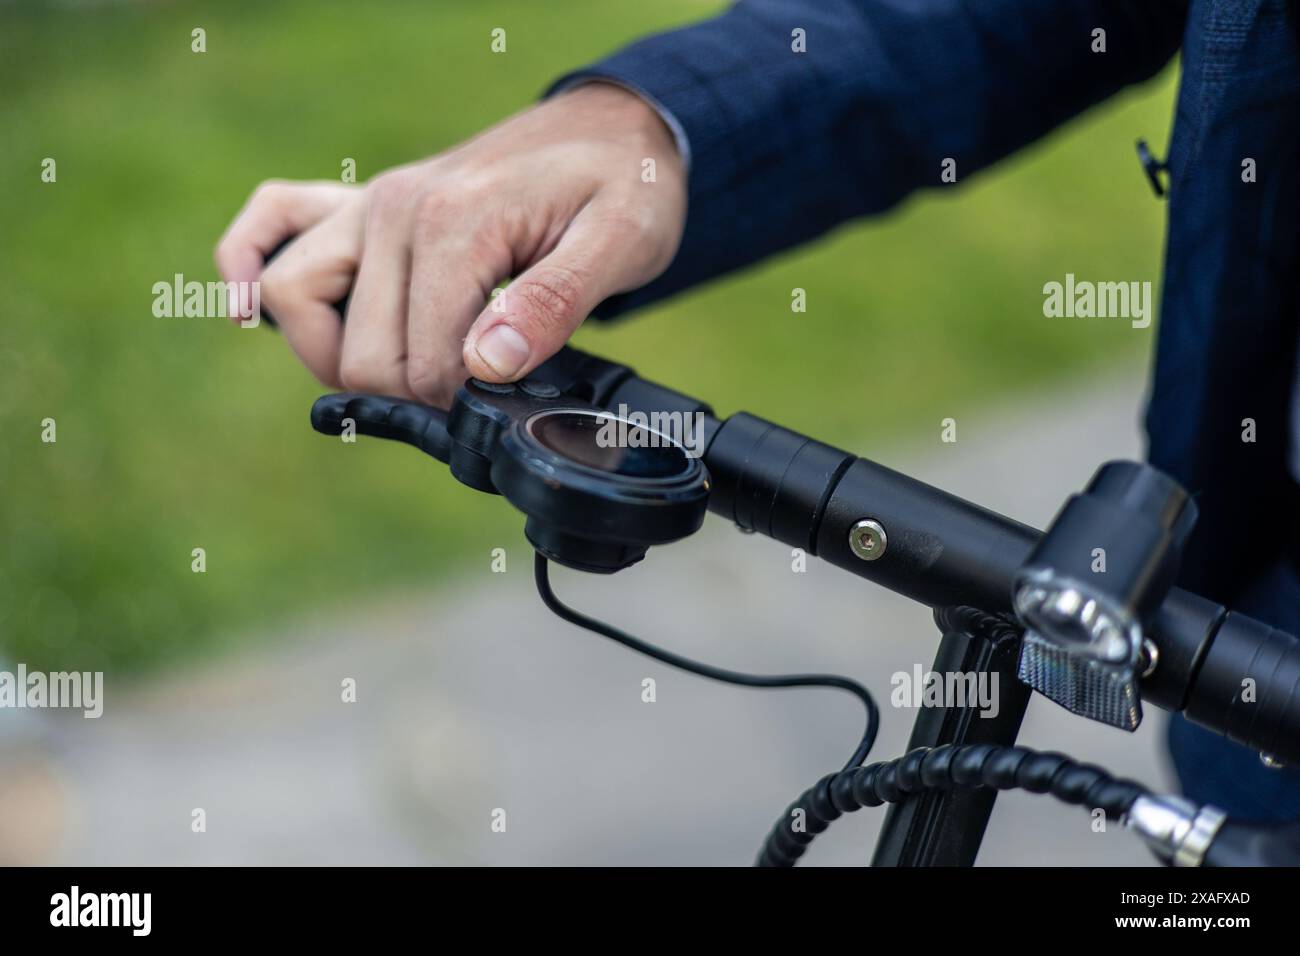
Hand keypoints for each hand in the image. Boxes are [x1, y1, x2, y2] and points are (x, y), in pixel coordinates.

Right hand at [215, 83, 686, 406]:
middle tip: (469, 390)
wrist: (612, 130)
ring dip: (332, 354)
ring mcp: (368, 203)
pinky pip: (269, 225)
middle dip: (409, 392)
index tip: (499, 397)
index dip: (457, 401)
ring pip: (292, 297)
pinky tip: (248, 311)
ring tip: (400, 373)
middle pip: (357, 348)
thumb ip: (553, 304)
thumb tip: (486, 366)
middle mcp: (393, 208)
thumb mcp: (619, 244)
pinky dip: (247, 266)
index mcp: (454, 222)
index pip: (417, 358)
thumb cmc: (623, 187)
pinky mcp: (359, 203)